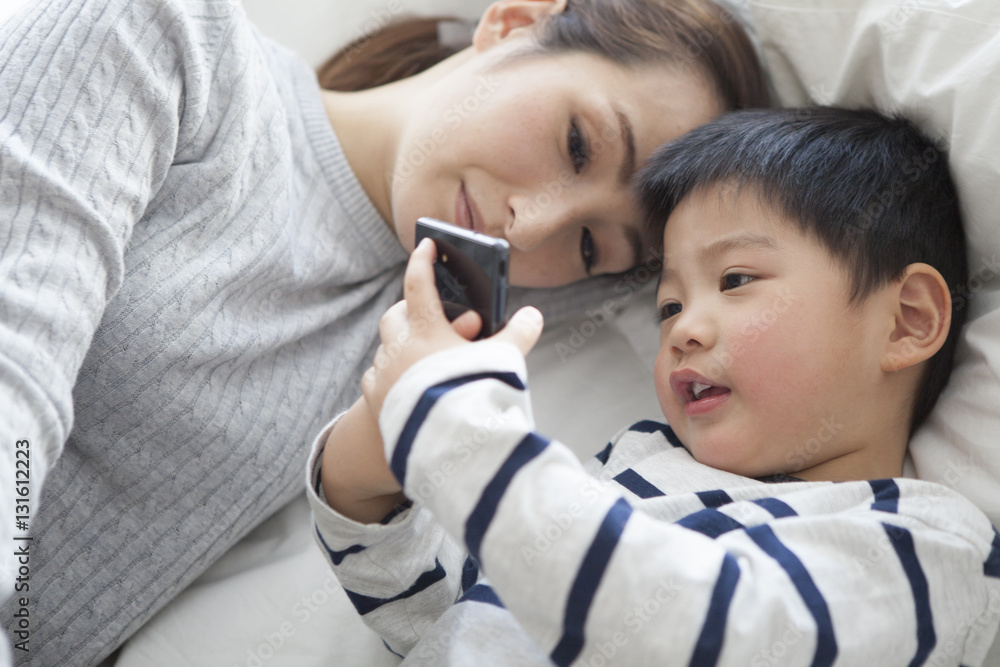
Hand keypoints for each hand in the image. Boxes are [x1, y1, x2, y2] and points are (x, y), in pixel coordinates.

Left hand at [362, 237, 543, 418]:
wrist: (449, 445)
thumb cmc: (478, 396)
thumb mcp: (505, 361)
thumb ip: (519, 335)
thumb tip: (533, 315)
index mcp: (426, 331)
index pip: (419, 283)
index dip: (423, 261)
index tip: (426, 245)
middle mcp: (399, 349)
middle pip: (394, 317)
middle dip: (408, 310)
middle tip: (425, 313)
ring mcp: (385, 375)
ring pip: (385, 349)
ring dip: (401, 346)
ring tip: (422, 355)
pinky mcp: (377, 401)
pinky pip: (376, 378)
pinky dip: (389, 375)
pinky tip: (405, 384)